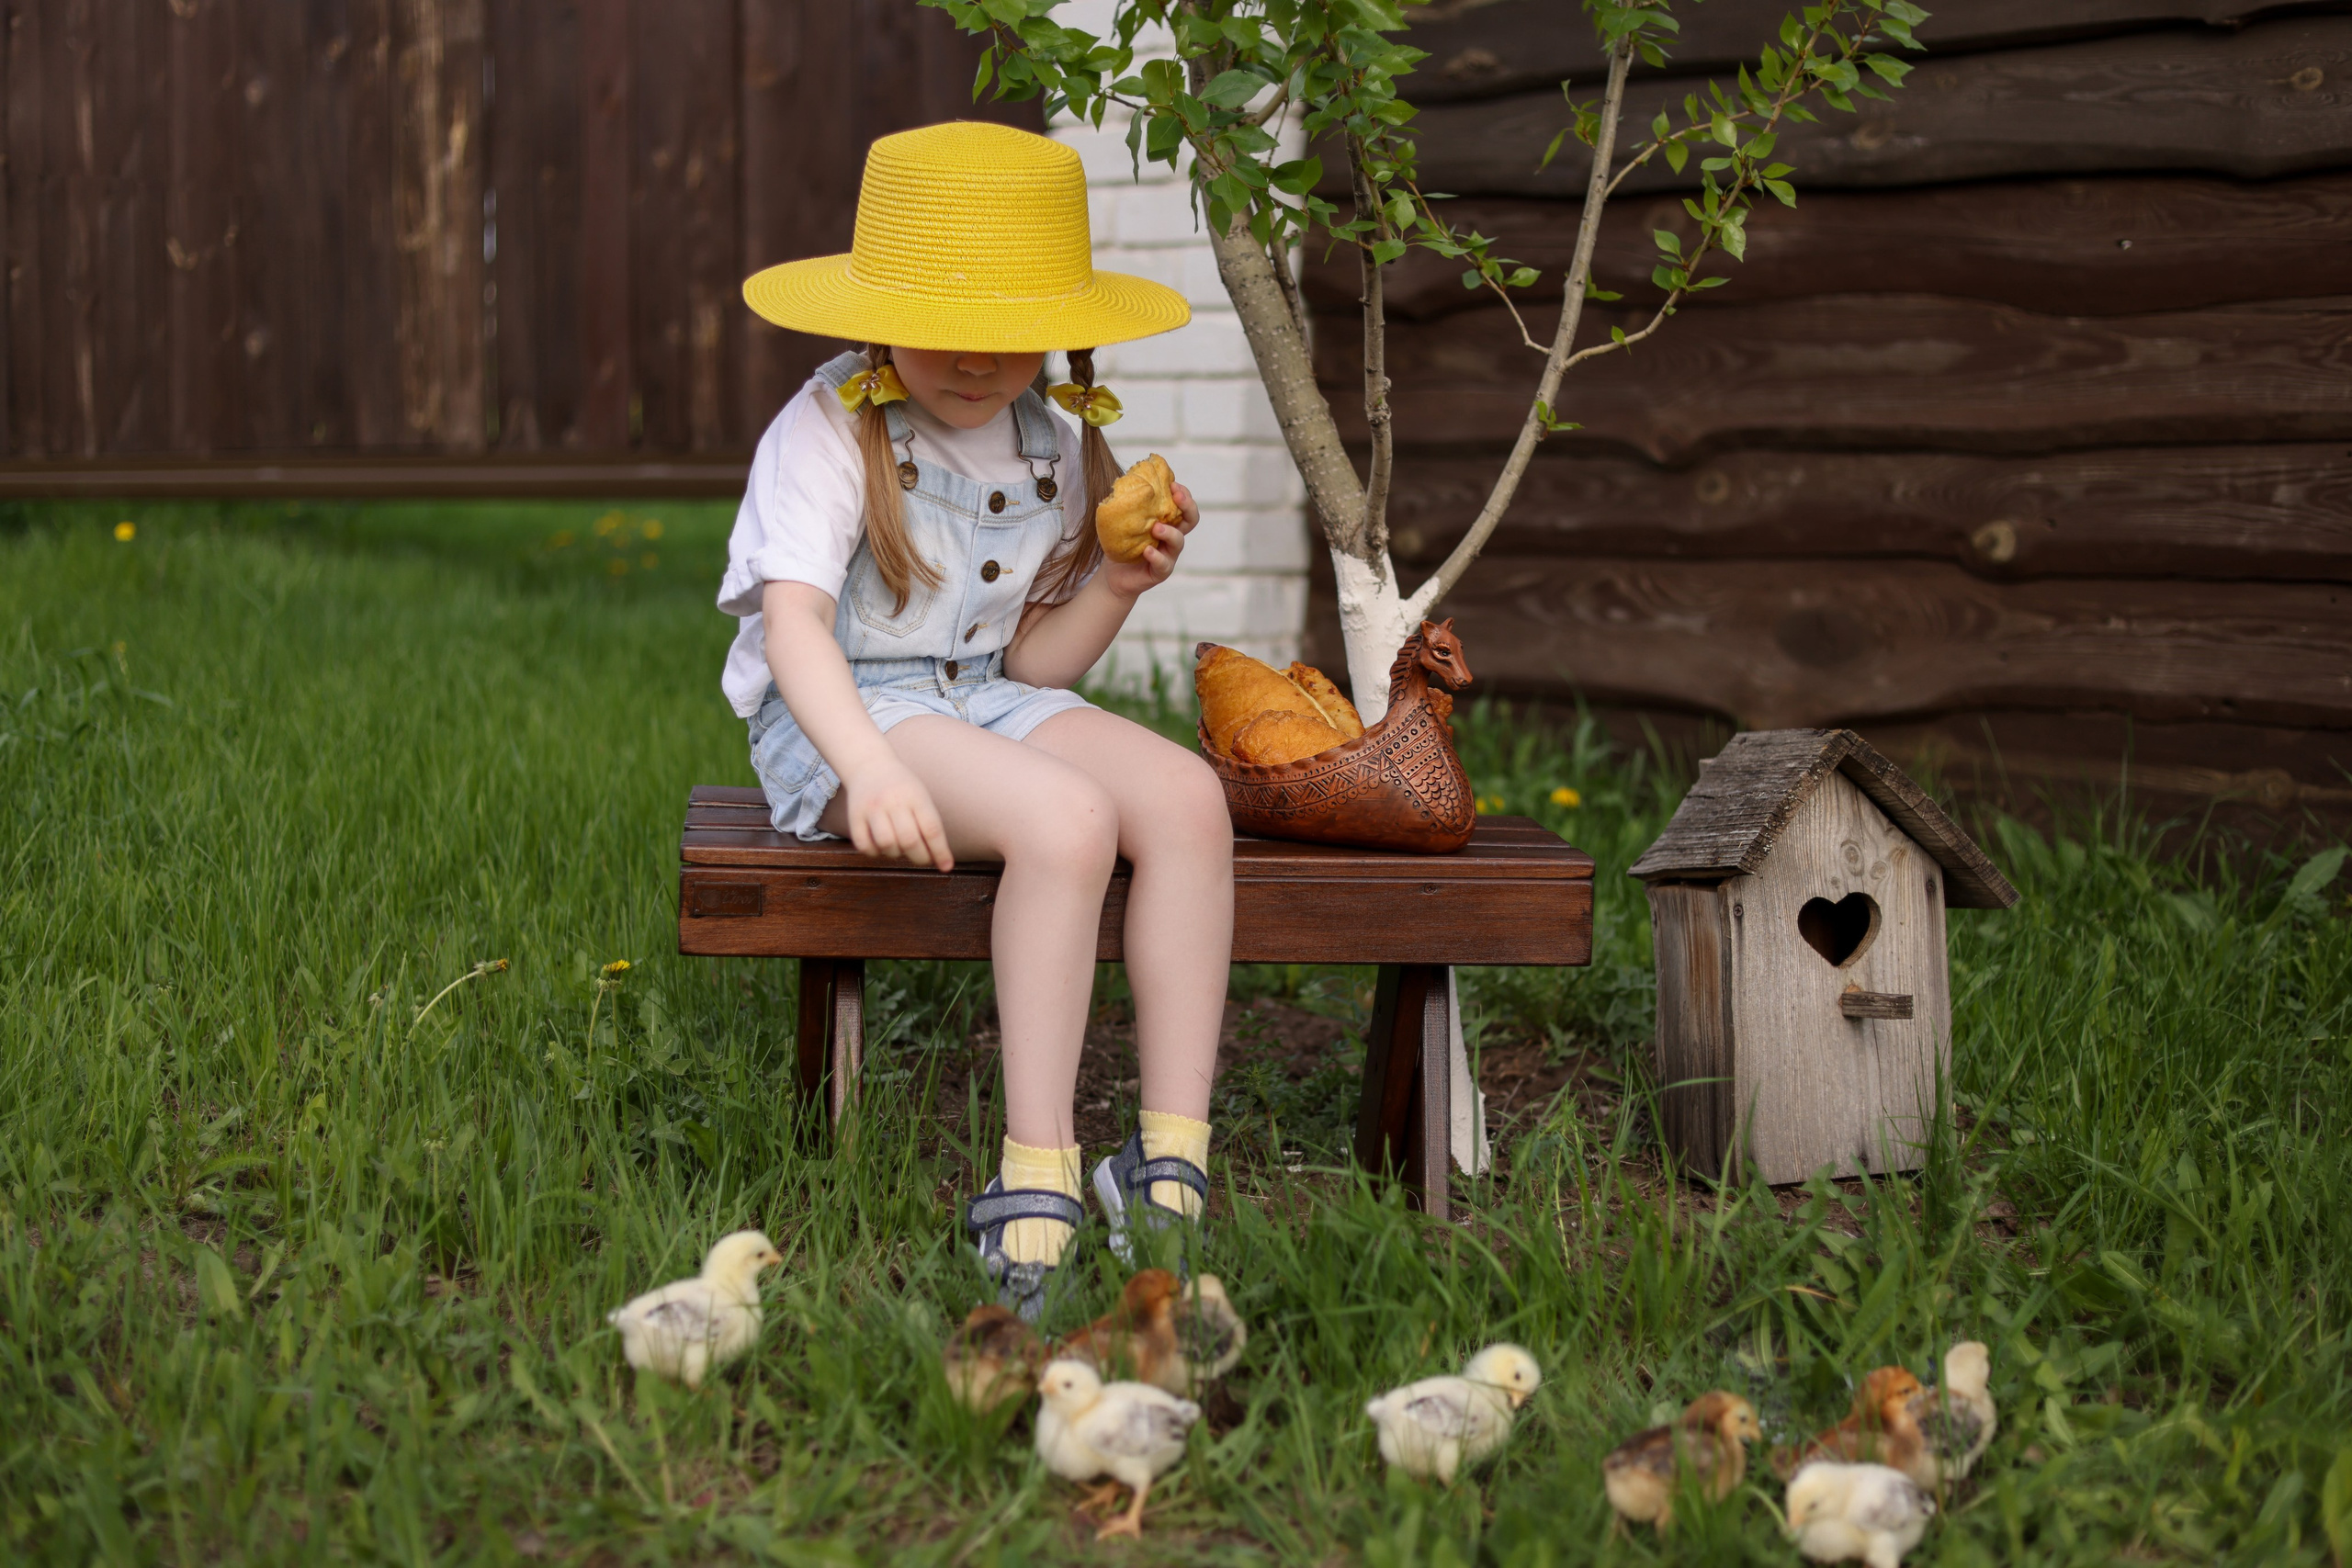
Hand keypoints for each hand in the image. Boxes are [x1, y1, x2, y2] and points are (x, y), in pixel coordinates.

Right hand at [839, 760, 953, 870]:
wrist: (869, 765)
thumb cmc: (902, 789)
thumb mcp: (920, 797)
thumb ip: (930, 825)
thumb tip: (943, 861)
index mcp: (915, 796)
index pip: (931, 829)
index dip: (940, 851)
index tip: (946, 867)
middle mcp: (893, 801)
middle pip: (909, 840)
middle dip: (920, 857)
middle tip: (922, 858)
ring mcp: (872, 808)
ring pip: (886, 844)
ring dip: (896, 854)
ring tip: (899, 847)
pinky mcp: (854, 816)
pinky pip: (865, 846)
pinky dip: (875, 853)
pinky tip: (881, 846)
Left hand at [1100, 481, 1197, 598]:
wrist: (1113, 576)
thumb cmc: (1120, 545)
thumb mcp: (1123, 522)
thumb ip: (1127, 505)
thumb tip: (1121, 482)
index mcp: (1167, 523)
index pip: (1183, 506)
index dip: (1183, 494)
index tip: (1172, 484)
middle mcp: (1171, 538)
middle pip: (1191, 520)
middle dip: (1188, 506)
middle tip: (1177, 497)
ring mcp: (1168, 555)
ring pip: (1178, 542)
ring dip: (1170, 532)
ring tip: (1156, 527)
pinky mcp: (1160, 572)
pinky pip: (1164, 564)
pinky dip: (1157, 556)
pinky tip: (1148, 550)